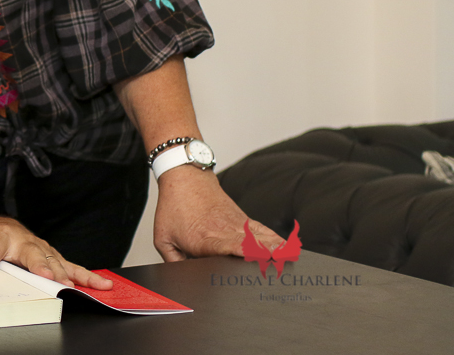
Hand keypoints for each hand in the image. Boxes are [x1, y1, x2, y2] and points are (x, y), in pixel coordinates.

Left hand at [0, 216, 112, 289]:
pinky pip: (71, 267)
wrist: (0, 227)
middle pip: (32, 252)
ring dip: (63, 273)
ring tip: (70, 285)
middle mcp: (23, 240)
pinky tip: (102, 284)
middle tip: (45, 276)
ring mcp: (41, 248)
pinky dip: (86, 276)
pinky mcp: (53, 257)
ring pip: (54, 260)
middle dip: (39, 265)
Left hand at [152, 166, 282, 260]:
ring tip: (291, 259)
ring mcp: (236, 224)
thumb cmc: (173, 207)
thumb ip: (174, 261)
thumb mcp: (164, 238)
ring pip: (260, 237)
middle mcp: (224, 230)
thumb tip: (181, 279)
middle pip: (249, 245)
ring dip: (276, 248)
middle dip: (267, 257)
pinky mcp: (243, 219)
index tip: (260, 258)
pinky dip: (276, 239)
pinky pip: (262, 231)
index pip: (228, 246)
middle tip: (283, 267)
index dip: (245, 252)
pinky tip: (288, 248)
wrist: (185, 177)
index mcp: (204, 238)